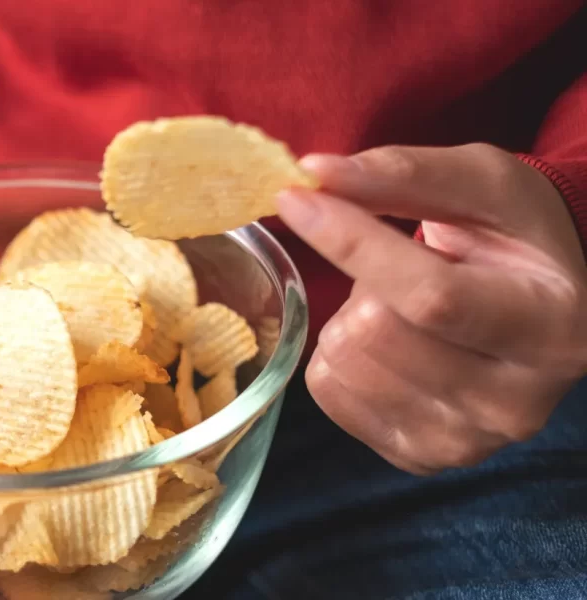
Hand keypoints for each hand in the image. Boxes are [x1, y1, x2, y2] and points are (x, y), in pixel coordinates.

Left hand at [276, 143, 586, 474]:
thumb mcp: (481, 182)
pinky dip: (339, 356)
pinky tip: (390, 344)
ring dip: (352, 318)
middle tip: (404, 267)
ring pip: (345, 363)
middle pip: (375, 334)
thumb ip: (403, 174)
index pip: (428, 295)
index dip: (351, 243)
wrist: (541, 299)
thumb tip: (315, 173)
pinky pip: (328, 393)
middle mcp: (516, 401)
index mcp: (549, 327)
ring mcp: (466, 440)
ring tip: (402, 306)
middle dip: (364, 281)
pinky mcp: (418, 456)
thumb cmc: (513, 234)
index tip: (295, 199)